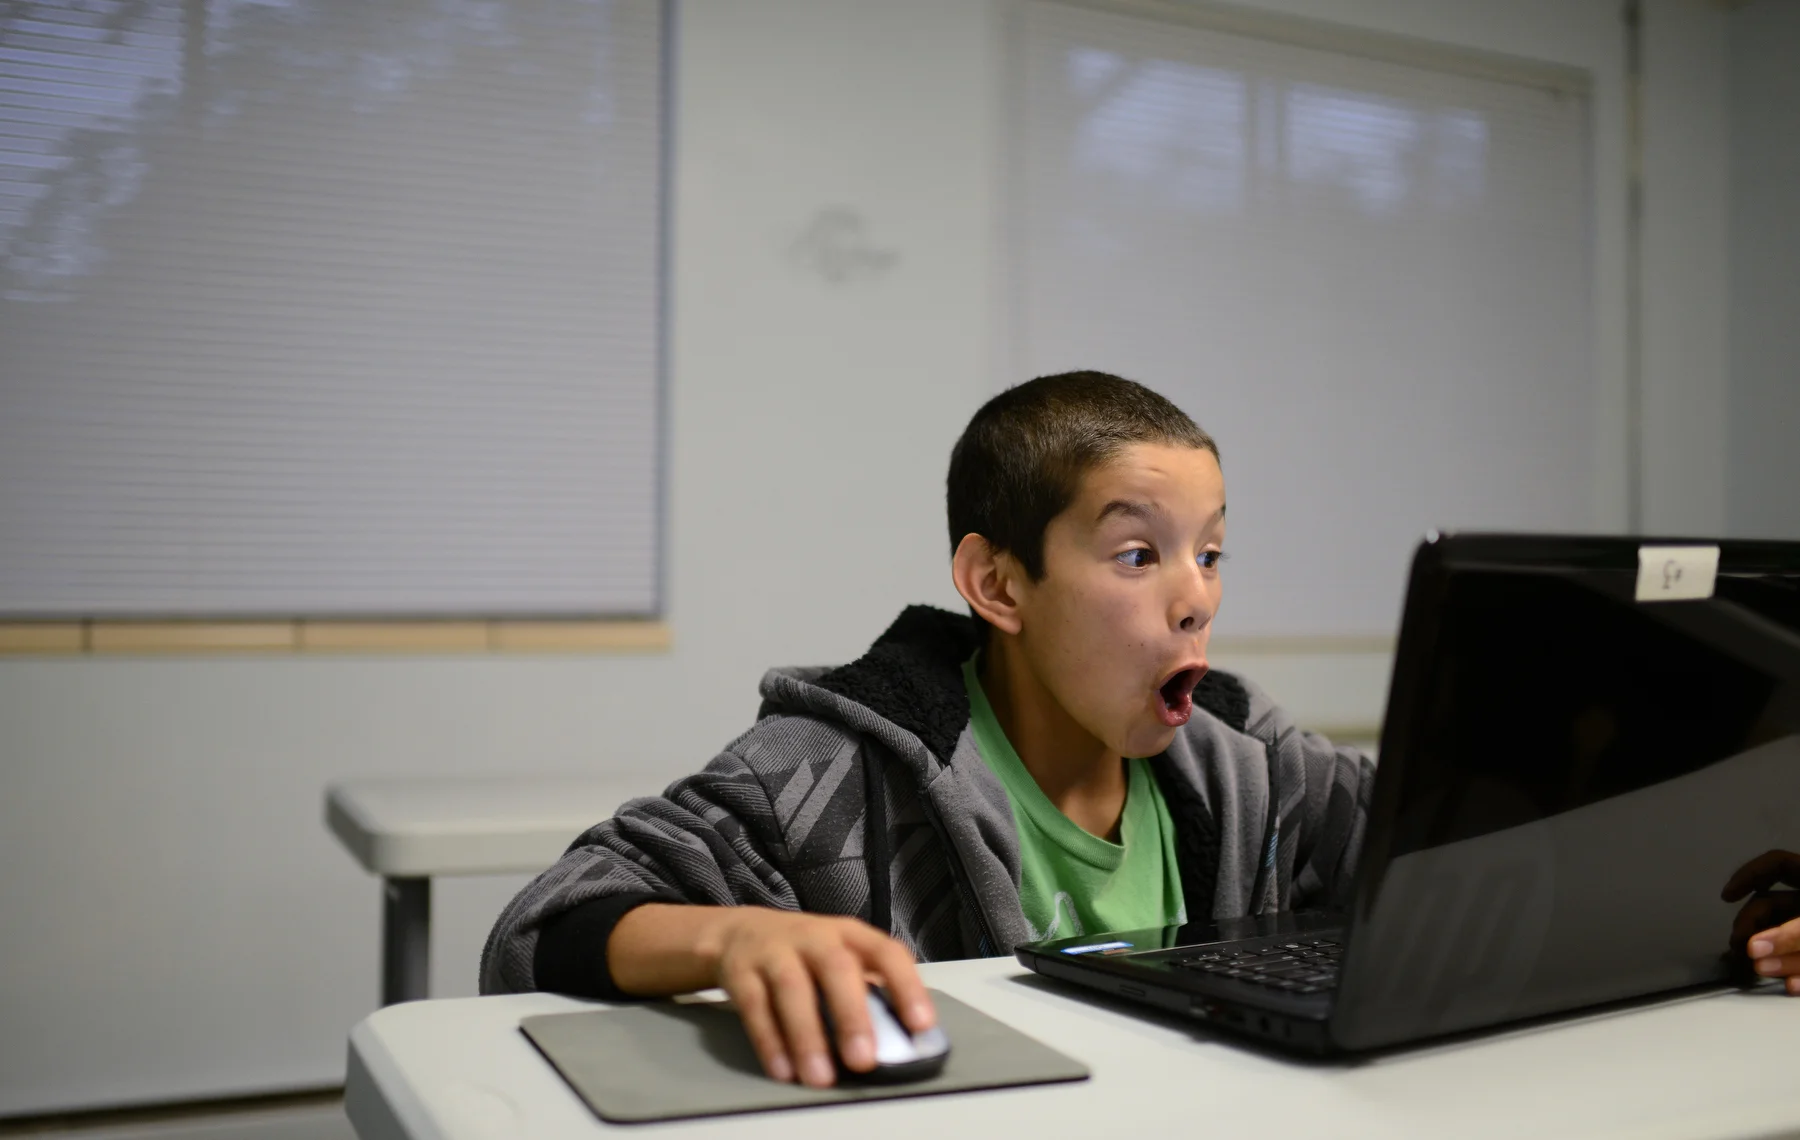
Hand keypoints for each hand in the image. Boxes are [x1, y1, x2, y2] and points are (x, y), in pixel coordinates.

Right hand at [699, 908, 933, 1086]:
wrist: (739, 934)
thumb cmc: (804, 954)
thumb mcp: (840, 958)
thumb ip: (867, 991)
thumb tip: (899, 1040)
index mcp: (849, 935)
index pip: (886, 952)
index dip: (906, 986)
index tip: (920, 1025)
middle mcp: (814, 937)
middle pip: (836, 968)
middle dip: (851, 1015)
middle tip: (863, 1060)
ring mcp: (775, 951)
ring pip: (792, 988)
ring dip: (807, 1036)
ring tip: (821, 1077)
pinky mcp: (741, 972)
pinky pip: (754, 1007)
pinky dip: (770, 1041)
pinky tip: (784, 1071)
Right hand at [1721, 850, 1799, 994]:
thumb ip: (1791, 935)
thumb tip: (1754, 945)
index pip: (1777, 865)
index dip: (1749, 874)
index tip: (1727, 896)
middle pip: (1775, 905)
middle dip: (1754, 928)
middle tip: (1741, 948)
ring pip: (1788, 937)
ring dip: (1773, 955)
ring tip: (1759, 969)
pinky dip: (1798, 973)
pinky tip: (1789, 985)